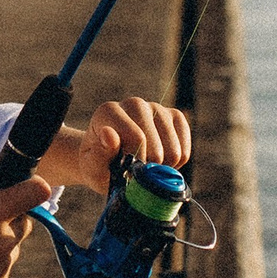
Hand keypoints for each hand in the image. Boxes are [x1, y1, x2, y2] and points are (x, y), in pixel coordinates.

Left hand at [46, 95, 191, 199]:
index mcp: (109, 111)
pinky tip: (159, 162)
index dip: (135, 164)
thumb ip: (98, 154)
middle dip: (147, 169)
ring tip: (145, 167)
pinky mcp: (175, 117)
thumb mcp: (92, 168)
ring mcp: (157, 108)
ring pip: (173, 152)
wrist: (109, 160)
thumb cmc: (99, 165)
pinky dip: (174, 165)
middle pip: (156, 148)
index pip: (136, 138)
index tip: (125, 173)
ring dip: (162, 169)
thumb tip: (109, 133)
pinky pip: (184, 151)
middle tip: (134, 173)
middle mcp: (134, 104)